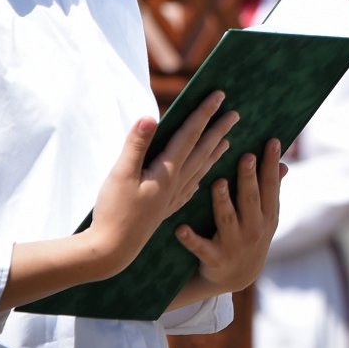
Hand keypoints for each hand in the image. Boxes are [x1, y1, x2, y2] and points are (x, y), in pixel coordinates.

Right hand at [84, 91, 238, 278]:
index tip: (220, 96)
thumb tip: (150, 117)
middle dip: (219, 130)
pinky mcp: (167, 209)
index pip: (190, 135)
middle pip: (202, 151)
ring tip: (228, 141)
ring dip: (215, 152)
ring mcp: (173, 197)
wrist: (112, 251)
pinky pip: (193, 186)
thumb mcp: (120, 174)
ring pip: (201, 169)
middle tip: (236, 114)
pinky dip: (203, 175)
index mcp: (167, 171)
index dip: (204, 113)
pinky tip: (204, 175)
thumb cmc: (113, 210)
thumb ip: (136, 145)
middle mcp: (176, 183)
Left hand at [177, 140, 283, 294]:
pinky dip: (191, 239)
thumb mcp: (266, 217)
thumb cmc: (251, 235)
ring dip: (222, 202)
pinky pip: (201, 248)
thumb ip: (271, 191)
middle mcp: (253, 229)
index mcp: (267, 216)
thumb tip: (284, 164)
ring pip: (227, 220)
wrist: (238, 277)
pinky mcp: (214, 259)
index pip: (270, 186)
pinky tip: (181, 229)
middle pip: (250, 200)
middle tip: (246, 156)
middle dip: (249, 179)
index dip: (271, 165)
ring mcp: (234, 245)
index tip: (272, 141)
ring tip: (218, 183)